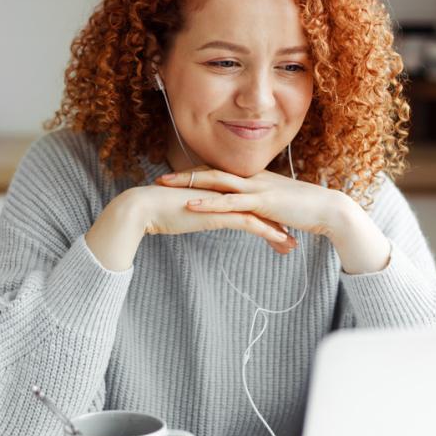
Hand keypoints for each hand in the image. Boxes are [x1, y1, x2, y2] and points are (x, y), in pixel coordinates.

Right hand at [127, 182, 295, 254]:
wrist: (143, 207)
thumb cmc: (158, 210)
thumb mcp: (183, 211)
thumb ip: (195, 212)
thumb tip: (198, 218)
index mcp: (216, 190)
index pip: (246, 201)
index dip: (264, 213)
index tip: (277, 225)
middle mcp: (223, 192)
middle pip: (259, 206)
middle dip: (277, 222)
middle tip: (292, 235)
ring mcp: (223, 201)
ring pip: (260, 215)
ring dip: (278, 231)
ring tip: (292, 245)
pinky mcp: (219, 213)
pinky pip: (251, 223)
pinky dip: (269, 233)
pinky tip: (282, 242)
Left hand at [155, 166, 391, 273]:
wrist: (329, 210)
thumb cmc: (306, 210)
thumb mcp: (280, 207)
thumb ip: (264, 210)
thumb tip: (255, 220)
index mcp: (255, 178)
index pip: (220, 173)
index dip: (196, 175)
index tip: (175, 178)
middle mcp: (252, 178)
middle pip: (211, 171)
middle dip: (184, 175)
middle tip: (159, 179)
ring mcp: (256, 188)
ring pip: (216, 182)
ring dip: (188, 183)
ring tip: (165, 186)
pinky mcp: (262, 202)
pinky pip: (230, 202)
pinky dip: (208, 203)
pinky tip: (190, 205)